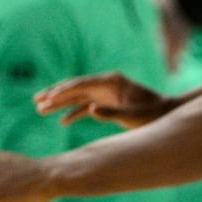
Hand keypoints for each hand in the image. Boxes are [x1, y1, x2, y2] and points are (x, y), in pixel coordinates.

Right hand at [34, 71, 172, 128]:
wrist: (165, 114)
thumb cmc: (151, 113)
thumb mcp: (132, 115)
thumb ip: (111, 113)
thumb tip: (90, 110)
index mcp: (111, 81)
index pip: (81, 84)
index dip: (62, 91)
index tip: (47, 98)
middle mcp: (105, 84)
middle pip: (75, 87)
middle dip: (55, 94)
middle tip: (36, 100)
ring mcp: (105, 93)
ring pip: (76, 97)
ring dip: (59, 103)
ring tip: (40, 109)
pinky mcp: (106, 103)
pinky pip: (85, 106)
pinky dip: (73, 113)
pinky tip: (61, 121)